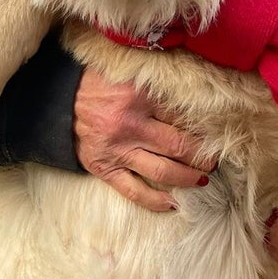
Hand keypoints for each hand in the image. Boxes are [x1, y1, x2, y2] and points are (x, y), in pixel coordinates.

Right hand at [74, 69, 215, 211]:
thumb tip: (195, 100)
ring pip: (163, 171)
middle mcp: (130, 124)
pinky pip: (134, 191)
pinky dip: (156, 201)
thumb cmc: (101, 85)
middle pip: (179, 146)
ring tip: (202, 180)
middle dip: (203, 157)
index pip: (182, 116)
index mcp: (139, 96)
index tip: (217, 135)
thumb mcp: (131, 74)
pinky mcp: (105, 168)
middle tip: (215, 161)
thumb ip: (159, 85)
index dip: (203, 128)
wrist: (60, 102)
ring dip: (188, 178)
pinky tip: (174, 204)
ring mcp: (117, 149)